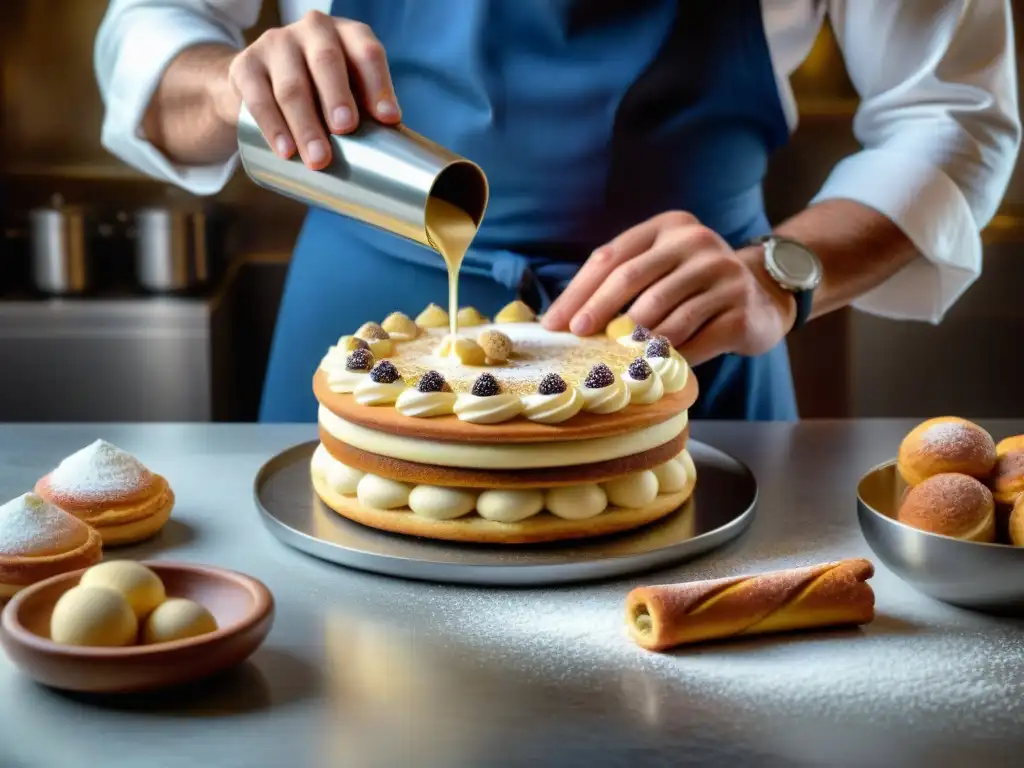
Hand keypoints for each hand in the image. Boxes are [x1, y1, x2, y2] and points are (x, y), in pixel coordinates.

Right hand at [225, 11, 399, 169]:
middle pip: (326, 61)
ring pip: (292, 85)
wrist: (258, 85)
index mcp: (347, 35)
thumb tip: (396, 160)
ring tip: (319, 159)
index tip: (389, 120)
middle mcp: (313, 30)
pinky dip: (273, 127)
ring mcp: (276, 44)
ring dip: (306, 125)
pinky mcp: (245, 65)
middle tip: (346, 130)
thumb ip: (368, 114)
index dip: (379, 85)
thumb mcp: (347, 92)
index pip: (367, 53)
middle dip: (338, 97)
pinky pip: (258, 98)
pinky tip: (285, 151)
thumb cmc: (319, 94)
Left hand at [542, 212, 796, 365]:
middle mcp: (697, 243)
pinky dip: (667, 356)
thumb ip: (623, 281)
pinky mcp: (741, 311)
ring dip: (632, 339)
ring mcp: (724, 275)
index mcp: (669, 227)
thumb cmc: (693, 286)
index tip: (555, 322)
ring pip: (662, 313)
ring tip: (612, 356)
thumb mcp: (661, 268)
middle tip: (576, 337)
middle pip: (633, 278)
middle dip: (597, 311)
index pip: (612, 257)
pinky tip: (651, 366)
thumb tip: (565, 318)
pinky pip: (694, 340)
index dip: (579, 291)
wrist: (763, 295)